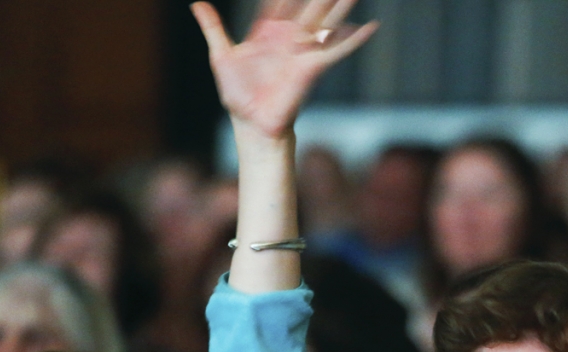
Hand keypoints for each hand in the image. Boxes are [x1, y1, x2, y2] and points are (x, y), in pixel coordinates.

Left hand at [191, 0, 377, 137]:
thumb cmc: (238, 95)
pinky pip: (337, 49)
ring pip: (326, 21)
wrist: (252, 124)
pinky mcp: (313, 66)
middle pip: (310, 6)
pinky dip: (354, 39)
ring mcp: (303, 51)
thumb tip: (196, 3)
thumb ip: (214, 28)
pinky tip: (371, 26)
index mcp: (268, 33)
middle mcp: (289, 38)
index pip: (282, 2)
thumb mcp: (221, 56)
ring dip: (340, 5)